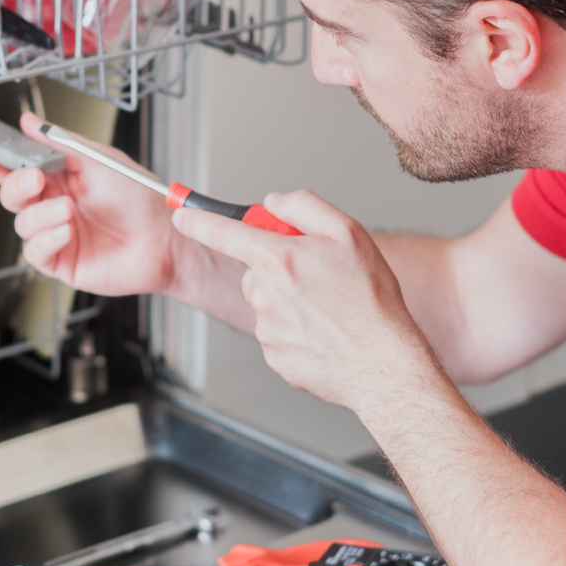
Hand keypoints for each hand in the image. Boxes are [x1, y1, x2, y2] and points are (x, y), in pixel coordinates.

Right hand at [0, 111, 178, 296]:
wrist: (164, 239)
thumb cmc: (141, 199)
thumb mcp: (101, 159)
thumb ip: (62, 141)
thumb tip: (29, 122)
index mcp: (60, 176)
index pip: (16, 166)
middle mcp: (53, 204)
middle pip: (11, 194)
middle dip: (15, 185)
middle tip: (34, 180)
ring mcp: (55, 233)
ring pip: (22, 223)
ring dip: (41, 214)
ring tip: (69, 210)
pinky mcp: (61, 261)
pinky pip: (35, 251)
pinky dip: (47, 238)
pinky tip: (67, 231)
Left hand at [172, 189, 429, 410]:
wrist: (383, 363)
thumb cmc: (371, 300)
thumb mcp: (349, 233)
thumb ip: (304, 207)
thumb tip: (274, 202)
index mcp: (278, 259)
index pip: (221, 232)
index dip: (197, 220)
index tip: (182, 214)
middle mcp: (265, 293)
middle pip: (253, 268)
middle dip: (277, 266)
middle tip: (317, 275)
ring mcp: (266, 328)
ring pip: (264, 301)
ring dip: (287, 299)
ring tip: (327, 307)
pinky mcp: (273, 356)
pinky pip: (275, 331)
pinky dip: (294, 329)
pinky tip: (323, 330)